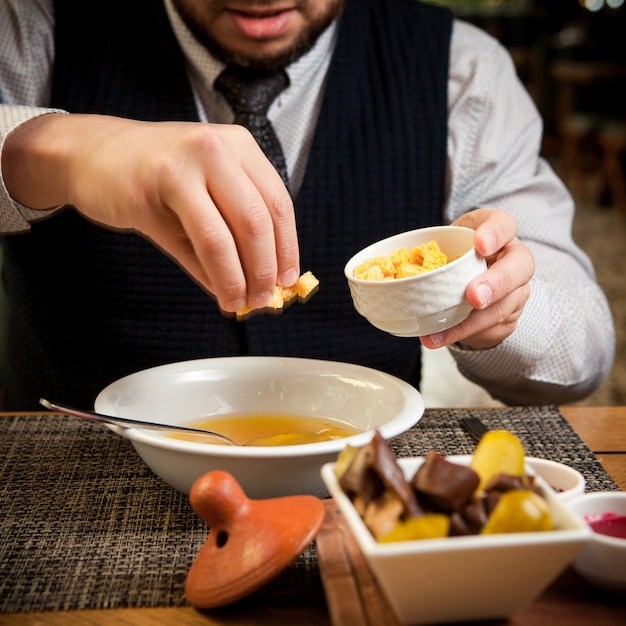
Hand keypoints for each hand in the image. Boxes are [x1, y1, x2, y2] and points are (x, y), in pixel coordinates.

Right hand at [2, 113, 298, 312]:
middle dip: (266, 269)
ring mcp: (184, 164)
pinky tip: (218, 291)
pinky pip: (194, 243)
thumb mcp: (205, 191)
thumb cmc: (154, 173)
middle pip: (258, 221)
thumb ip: (235, 230)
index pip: (279, 203)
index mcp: (239, 146)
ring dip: (238, 279)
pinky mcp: (153, 187)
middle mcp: (217, 148)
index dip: (288, 248)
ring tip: (240, 302)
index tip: (288, 279)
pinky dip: (212, 275)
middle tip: (264, 298)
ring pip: (227, 236)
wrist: (91, 154)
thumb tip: (262, 281)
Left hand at [420, 208, 533, 350]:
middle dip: (496, 284)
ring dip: (469, 323)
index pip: (505, 224)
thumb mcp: (447, 238)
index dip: (495, 233)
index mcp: (499, 232)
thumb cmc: (457, 253)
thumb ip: (430, 244)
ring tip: (439, 333)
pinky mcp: (508, 316)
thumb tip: (390, 265)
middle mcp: (515, 259)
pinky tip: (439, 338)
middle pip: (519, 268)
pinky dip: (462, 336)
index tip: (479, 244)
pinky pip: (491, 329)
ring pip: (502, 307)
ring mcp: (516, 290)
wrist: (473, 277)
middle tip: (473, 297)